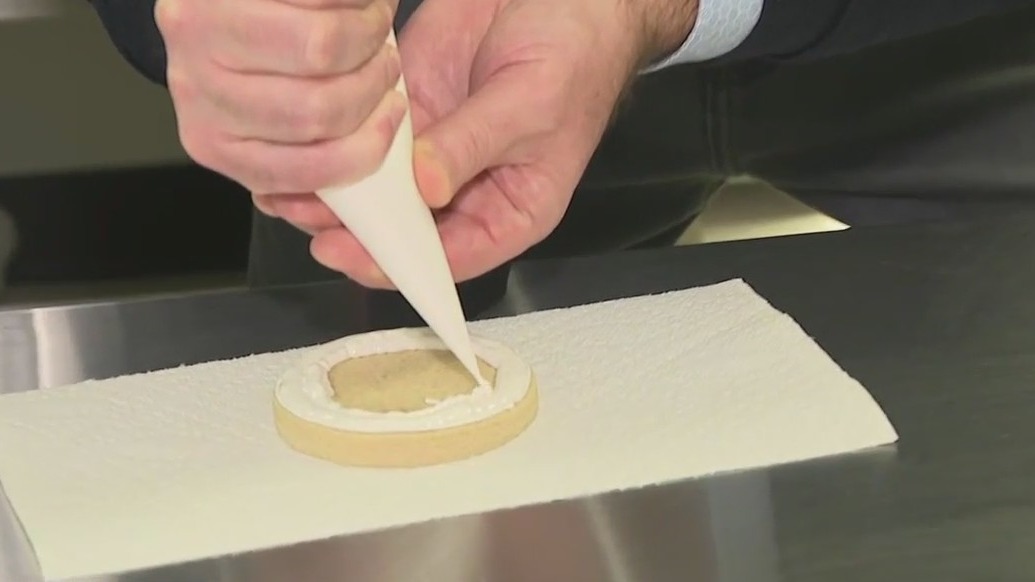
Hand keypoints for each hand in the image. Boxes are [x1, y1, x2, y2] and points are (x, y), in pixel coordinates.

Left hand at [155, 0, 405, 193]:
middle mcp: (198, 98)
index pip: (304, 171)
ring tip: (373, 20)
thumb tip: (354, 210)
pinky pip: (312, 2)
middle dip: (375, 82)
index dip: (367, 148)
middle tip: (387, 62)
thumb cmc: (263, 47)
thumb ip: (317, 155)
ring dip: (367, 32)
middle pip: (319, 110)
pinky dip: (351, 0)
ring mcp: (196, 40)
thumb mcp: (280, 115)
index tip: (395, 114)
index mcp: (218, 146)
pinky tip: (354, 0)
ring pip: (321, 50)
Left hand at [263, 0, 698, 287]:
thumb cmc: (575, 53)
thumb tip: (423, 187)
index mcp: (511, 209)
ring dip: (335, 189)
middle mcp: (468, 191)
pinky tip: (304, 141)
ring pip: (377, 189)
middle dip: (353, 227)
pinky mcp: (411, 112)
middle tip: (300, 211)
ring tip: (285, 184)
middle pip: (404, 230)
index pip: (451, 258)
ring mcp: (434, 152)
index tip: (346, 254)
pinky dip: (335, 143)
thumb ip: (473, 144)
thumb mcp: (531, 103)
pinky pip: (366, 139)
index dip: (398, 264)